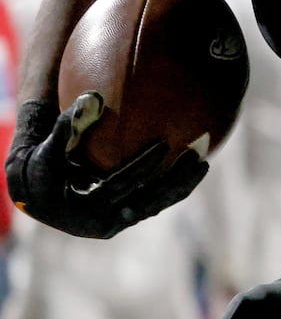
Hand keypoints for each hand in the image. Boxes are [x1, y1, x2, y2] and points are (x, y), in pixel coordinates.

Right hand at [5, 95, 208, 238]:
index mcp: (84, 208)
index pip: (121, 184)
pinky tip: (191, 167)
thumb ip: (67, 126)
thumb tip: (91, 97)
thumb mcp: (47, 149)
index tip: (165, 143)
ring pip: (156, 205)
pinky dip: (173, 188)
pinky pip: (155, 203)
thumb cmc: (43, 165)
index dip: (144, 165)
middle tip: (197, 157)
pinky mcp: (127, 218)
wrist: (38, 194)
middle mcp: (104, 221)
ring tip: (203, 163)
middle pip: (148, 201)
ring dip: (181, 185)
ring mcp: (118, 221)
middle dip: (175, 180)